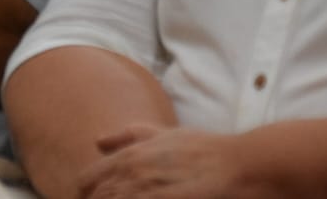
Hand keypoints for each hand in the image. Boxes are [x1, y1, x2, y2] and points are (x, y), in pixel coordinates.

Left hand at [77, 125, 250, 198]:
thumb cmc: (204, 150)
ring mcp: (147, 191)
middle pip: (97, 198)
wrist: (240, 165)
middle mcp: (133, 172)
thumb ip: (128, 136)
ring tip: (140, 197)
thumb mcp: (164, 134)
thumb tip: (97, 141)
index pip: (88, 181)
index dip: (86, 194)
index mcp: (130, 155)